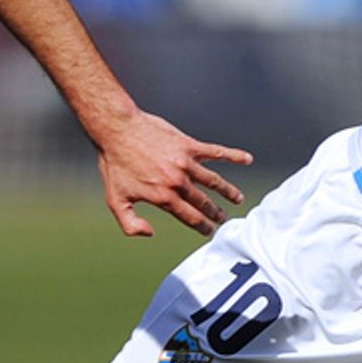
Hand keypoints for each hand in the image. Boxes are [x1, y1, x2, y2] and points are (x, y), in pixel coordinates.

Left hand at [95, 111, 251, 236]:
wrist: (117, 129)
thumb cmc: (114, 164)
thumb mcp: (115, 200)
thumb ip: (130, 223)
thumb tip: (150, 234)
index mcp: (163, 197)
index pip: (189, 217)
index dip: (202, 226)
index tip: (210, 231)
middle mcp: (178, 182)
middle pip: (204, 202)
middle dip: (216, 213)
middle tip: (224, 219)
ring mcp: (186, 163)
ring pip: (214, 181)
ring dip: (228, 191)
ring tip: (238, 199)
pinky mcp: (189, 145)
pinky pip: (216, 152)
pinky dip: (233, 155)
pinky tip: (247, 159)